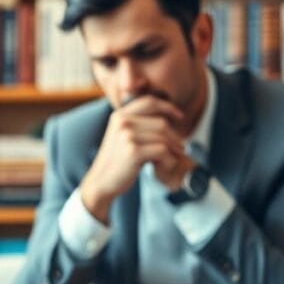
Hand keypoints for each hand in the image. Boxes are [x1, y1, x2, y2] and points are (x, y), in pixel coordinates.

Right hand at [80, 95, 188, 222]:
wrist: (101, 182)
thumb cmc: (116, 161)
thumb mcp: (122, 136)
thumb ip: (138, 125)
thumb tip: (166, 118)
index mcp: (119, 115)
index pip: (149, 102)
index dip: (168, 107)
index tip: (180, 117)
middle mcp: (122, 122)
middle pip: (161, 122)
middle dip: (175, 136)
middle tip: (181, 148)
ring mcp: (127, 135)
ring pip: (164, 137)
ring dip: (174, 150)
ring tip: (175, 158)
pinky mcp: (134, 151)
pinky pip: (162, 150)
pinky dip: (169, 159)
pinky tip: (166, 165)